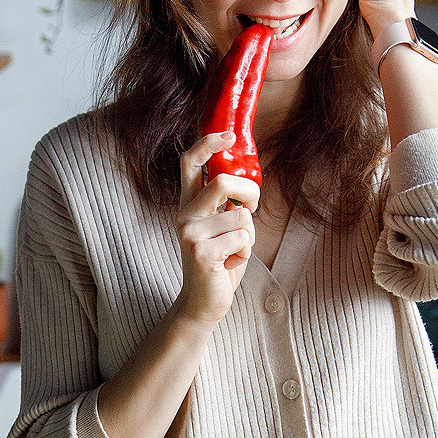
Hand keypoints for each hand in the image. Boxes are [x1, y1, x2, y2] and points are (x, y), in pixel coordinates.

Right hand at [176, 130, 259, 326]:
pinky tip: (230, 264)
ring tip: (234, 250)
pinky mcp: (201, 252)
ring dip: (249, 236)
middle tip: (253, 209)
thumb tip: (247, 179)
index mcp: (189, 203)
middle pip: (224, 181)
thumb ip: (228, 203)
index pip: (190, 162)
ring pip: (242, 216)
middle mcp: (185, 214)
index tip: (230, 135)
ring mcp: (190, 233)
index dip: (209, 143)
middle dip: (251, 193)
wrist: (204, 302)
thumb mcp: (223, 226)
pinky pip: (242, 239)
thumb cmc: (220, 262)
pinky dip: (245, 253)